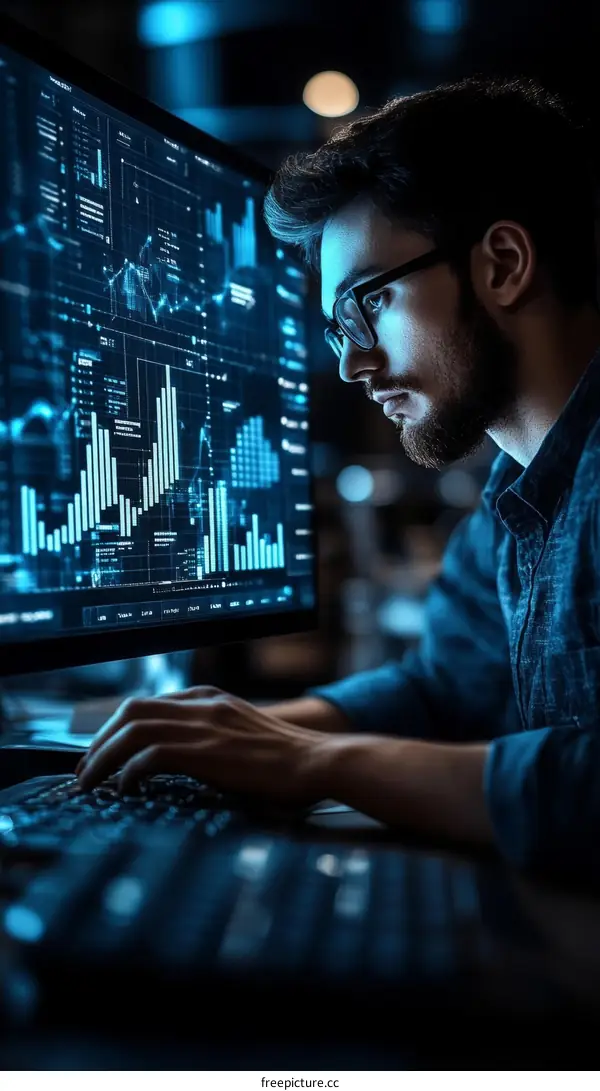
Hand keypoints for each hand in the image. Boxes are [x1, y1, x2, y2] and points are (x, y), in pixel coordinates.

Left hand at [75, 685, 330, 802]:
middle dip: (100, 740)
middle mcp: (202, 706)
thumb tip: (180, 760)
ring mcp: (203, 725)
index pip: (147, 704)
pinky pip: (149, 756)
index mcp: (210, 699)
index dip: (116, 729)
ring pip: (132, 730)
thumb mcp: (244, 735)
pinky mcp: (206, 751)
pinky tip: (126, 790)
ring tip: (92, 784)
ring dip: (103, 757)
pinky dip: (129, 772)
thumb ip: (213, 737)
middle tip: (86, 770)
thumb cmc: (289, 760)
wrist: (320, 761)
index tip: (103, 754)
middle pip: (130, 711)